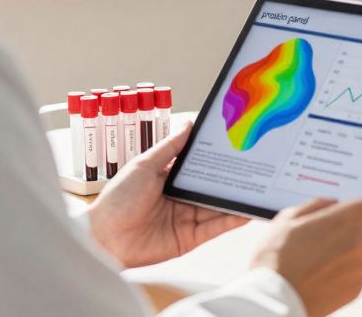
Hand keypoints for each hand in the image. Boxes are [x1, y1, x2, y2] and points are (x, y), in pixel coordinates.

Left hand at [89, 124, 248, 267]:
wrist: (103, 238)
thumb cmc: (117, 199)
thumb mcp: (143, 165)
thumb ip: (169, 147)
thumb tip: (189, 123)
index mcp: (170, 178)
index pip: (200, 166)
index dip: (217, 158)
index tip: (237, 146)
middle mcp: (181, 198)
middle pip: (212, 186)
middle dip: (232, 178)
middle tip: (256, 167)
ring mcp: (186, 218)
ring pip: (218, 207)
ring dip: (236, 200)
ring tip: (258, 189)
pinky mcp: (189, 238)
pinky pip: (215, 227)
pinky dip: (231, 220)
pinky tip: (246, 211)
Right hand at [252, 187, 361, 316]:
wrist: (274, 300)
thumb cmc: (277, 259)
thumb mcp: (288, 219)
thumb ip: (317, 205)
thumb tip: (332, 203)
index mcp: (345, 219)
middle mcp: (359, 242)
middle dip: (360, 226)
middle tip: (335, 232)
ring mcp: (360, 267)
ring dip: (349, 250)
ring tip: (319, 258)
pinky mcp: (357, 288)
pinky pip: (356, 272)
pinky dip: (344, 271)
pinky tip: (321, 274)